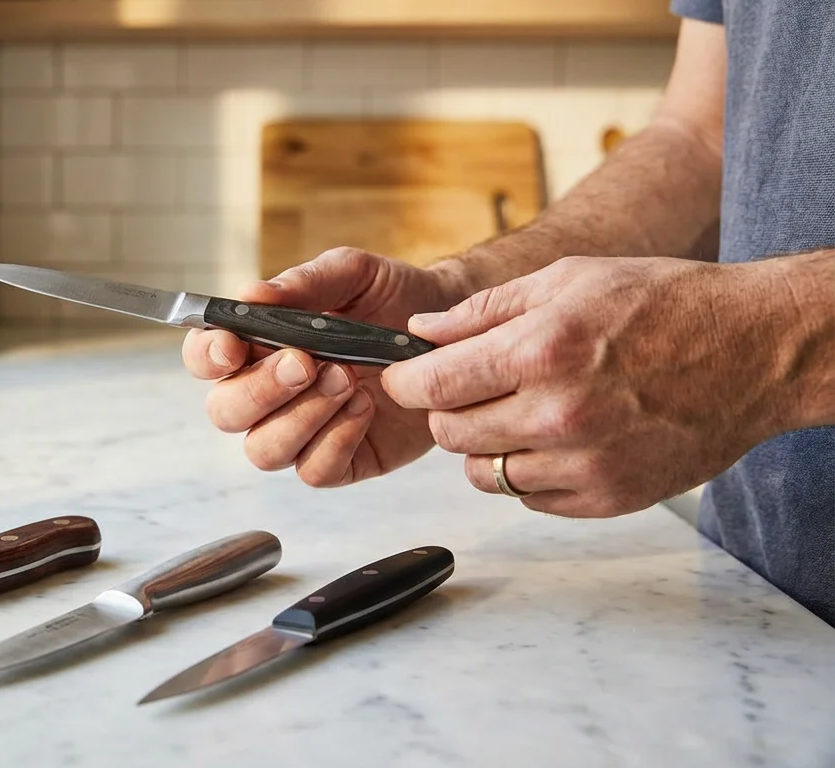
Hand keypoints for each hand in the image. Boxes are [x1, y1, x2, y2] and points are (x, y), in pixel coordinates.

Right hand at [182, 247, 471, 486]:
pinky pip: (315, 471)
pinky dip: (336, 440)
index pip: (205, 358)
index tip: (233, 346)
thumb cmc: (392, 299)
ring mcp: (302, 432)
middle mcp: (269, 394)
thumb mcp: (352, 274)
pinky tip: (364, 407)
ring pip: (264, 450)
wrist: (452, 329)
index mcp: (257, 345)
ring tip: (347, 379)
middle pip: (226, 412)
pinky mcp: (342, 460)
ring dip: (301, 416)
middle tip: (307, 362)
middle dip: (261, 390)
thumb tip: (251, 295)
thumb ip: (302, 283)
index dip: (207, 356)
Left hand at [381, 255, 791, 516]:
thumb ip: (486, 310)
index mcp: (542, 351)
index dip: (406, 381)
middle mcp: (558, 414)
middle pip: (449, 434)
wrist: (754, 351)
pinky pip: (529, 498)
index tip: (404, 377)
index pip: (432, 386)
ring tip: (518, 412)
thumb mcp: (570, 279)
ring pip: (483, 475)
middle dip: (446, 410)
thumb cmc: (666, 306)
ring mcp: (583, 464)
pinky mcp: (606, 499)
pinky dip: (528, 472)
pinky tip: (556, 438)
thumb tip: (423, 332)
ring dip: (484, 447)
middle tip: (470, 389)